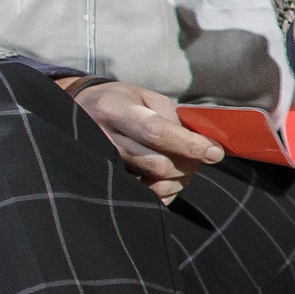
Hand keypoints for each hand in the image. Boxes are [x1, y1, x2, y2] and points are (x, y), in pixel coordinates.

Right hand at [64, 78, 218, 203]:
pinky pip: (145, 196)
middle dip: (188, 163)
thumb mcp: (145, 97)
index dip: (189, 145)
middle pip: (158, 163)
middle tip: (200, 155)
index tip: (214, 152)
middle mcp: (103, 138)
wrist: (79, 112)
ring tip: (181, 163)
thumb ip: (172, 118)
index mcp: (114, 110)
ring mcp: (102, 164)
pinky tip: (166, 178)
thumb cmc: (119, 102)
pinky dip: (165, 191)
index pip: (156, 133)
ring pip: (153, 183)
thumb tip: (199, 144)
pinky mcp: (105, 181)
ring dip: (178, 178)